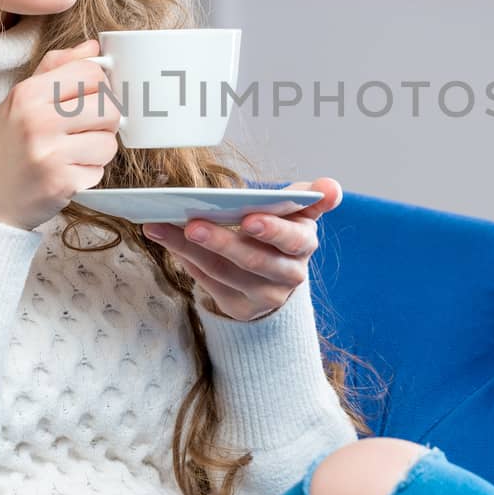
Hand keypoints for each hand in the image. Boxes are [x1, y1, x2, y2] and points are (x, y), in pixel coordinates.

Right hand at [0, 38, 122, 230]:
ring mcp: (51, 152)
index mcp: (28, 94)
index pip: (91, 72)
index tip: (90, 98)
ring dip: (98, 151)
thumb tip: (92, 48)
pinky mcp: (62, 182)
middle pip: (109, 106)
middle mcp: (39, 120)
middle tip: (84, 130)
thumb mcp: (17, 102)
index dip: (99, 85)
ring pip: (109, 142)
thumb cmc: (0, 151)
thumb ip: (55, 70)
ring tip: (72, 154)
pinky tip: (64, 173)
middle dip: (105, 120)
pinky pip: (99, 171)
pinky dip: (87, 174)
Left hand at [141, 177, 342, 321]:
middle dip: (222, 242)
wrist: (276, 278)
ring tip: (162, 227)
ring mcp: (265, 295)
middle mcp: (289, 275)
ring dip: (190, 249)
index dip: (272, 230)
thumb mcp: (297, 212)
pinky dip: (186, 260)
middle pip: (254, 260)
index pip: (293, 238)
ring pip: (224, 272)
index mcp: (304, 244)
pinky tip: (166, 239)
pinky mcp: (241, 307)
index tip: (250, 219)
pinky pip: (210, 283)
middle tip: (193, 224)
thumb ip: (310, 197)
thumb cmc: (280, 233)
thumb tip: (331, 186)